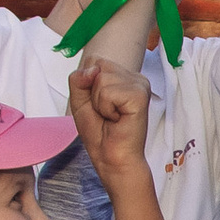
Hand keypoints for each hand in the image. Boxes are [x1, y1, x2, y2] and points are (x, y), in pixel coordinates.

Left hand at [69, 54, 152, 181]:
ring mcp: (140, 85)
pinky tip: (117, 118)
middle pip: (97, 65)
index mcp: (123, 76)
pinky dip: (106, 108)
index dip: (87, 84)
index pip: (93, 60)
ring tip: (112, 116)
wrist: (112, 158)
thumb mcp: (79, 100)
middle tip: (106, 112)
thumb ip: (79, 78)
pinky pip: (108, 92)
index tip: (99, 105)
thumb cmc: (100, 133)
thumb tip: (93, 70)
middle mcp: (134, 77)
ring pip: (102, 78)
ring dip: (99, 102)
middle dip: (92, 92)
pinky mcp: (140, 95)